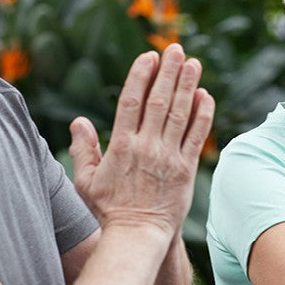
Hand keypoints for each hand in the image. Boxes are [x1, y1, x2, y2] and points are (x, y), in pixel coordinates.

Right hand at [69, 44, 215, 235]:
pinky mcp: (186, 169)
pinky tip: (206, 95)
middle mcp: (146, 147)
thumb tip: (79, 121)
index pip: (131, 101)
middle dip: (168, 72)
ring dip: (187, 86)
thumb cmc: (108, 210)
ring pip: (179, 114)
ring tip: (194, 63)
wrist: (137, 236)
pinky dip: (202, 114)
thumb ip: (84, 149)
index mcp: (121, 145)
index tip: (149, 57)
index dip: (141, 76)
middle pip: (158, 101)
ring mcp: (168, 157)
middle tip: (176, 48)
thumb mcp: (86, 181)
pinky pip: (196, 136)